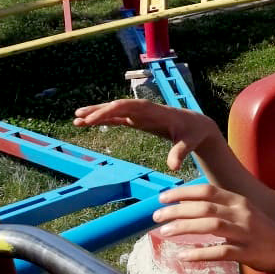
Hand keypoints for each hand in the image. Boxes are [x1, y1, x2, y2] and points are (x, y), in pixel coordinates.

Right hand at [74, 99, 216, 170]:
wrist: (198, 126)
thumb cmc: (194, 133)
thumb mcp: (189, 143)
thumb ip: (180, 153)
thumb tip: (172, 167)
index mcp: (155, 111)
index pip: (129, 106)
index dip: (111, 110)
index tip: (94, 118)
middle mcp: (145, 110)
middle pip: (118, 106)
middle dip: (99, 110)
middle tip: (79, 117)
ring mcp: (141, 115)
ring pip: (115, 111)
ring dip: (96, 114)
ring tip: (76, 119)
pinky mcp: (139, 121)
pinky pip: (117, 119)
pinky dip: (103, 120)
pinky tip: (87, 124)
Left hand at [154, 183, 274, 272]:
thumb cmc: (261, 232)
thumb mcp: (243, 212)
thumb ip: (220, 207)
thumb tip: (187, 205)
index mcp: (239, 201)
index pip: (207, 190)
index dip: (182, 192)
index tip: (161, 198)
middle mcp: (242, 213)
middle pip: (204, 207)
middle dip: (176, 210)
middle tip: (155, 217)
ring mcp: (246, 232)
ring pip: (210, 226)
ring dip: (184, 228)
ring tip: (164, 233)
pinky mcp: (248, 252)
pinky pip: (220, 252)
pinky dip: (200, 253)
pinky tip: (183, 256)